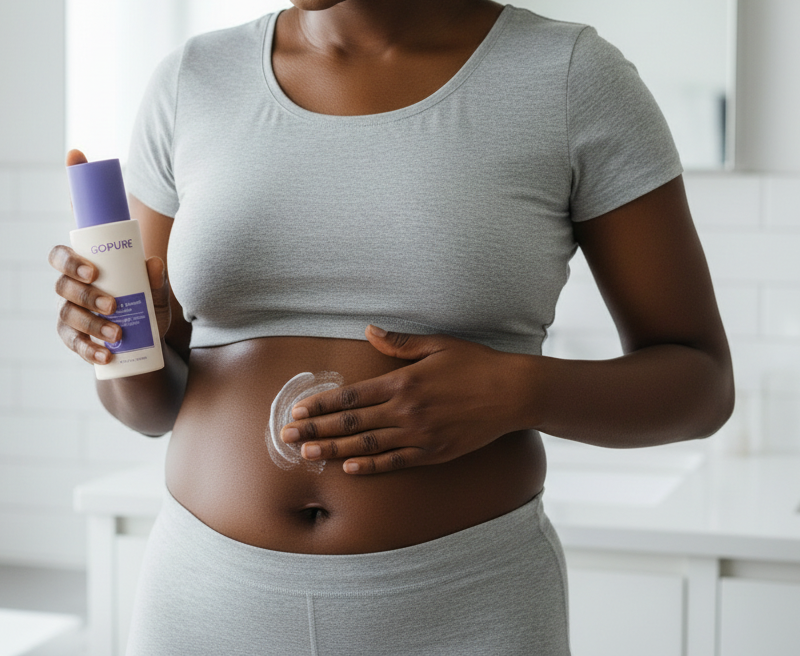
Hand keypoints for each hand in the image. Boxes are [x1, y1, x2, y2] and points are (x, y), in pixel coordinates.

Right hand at [49, 149, 172, 365]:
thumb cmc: (143, 304)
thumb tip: (153, 262)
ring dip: (91, 323)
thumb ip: (157, 279)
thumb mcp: (155, 292)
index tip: (93, 268)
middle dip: (84, 293)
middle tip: (111, 303)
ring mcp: (69, 313)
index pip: (63, 253)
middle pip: (61, 283)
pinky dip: (89, 350)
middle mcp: (71, 287)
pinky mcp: (72, 338)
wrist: (142, 343)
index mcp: (84, 265)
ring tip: (117, 331)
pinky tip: (106, 355)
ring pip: (67, 314)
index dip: (69, 258)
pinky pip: (72, 343)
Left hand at [280, 325, 532, 474]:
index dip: (322, 404)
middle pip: (351, 423)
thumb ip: (399, 342)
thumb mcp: (437, 344)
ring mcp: (419, 435)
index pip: (351, 396)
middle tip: (288, 437)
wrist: (512, 393)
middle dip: (316, 430)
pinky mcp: (433, 452)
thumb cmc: (475, 363)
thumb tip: (368, 330)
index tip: (299, 409)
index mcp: (403, 382)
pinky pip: (395, 462)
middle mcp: (406, 411)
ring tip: (307, 456)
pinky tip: (348, 470)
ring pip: (367, 446)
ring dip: (334, 452)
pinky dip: (370, 467)